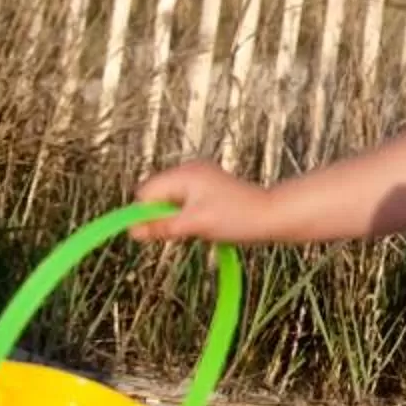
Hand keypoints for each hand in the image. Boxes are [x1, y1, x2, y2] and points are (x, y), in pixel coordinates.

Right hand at [135, 161, 281, 243]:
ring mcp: (200, 179)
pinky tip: (204, 225)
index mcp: (185, 174)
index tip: (152, 234)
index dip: (144, 214)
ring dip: (175, 219)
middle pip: (156, 196)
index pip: (145, 192)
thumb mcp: (196, 225)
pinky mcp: (208, 190)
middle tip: (183, 230)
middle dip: (161, 216)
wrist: (274, 216)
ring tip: (198, 227)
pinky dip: (187, 217)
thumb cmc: (238, 217)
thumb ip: (162, 227)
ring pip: (170, 202)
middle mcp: (190, 171)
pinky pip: (184, 204)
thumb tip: (132, 232)